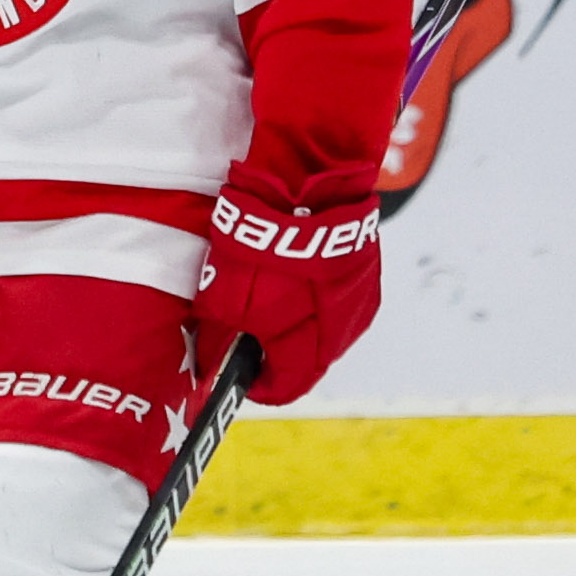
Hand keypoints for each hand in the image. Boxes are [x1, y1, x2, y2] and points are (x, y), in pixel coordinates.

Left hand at [193, 161, 381, 405]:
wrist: (308, 188)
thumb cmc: (262, 246)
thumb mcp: (222, 295)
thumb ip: (216, 336)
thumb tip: (207, 359)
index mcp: (309, 348)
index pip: (286, 387)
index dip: (259, 384)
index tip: (240, 375)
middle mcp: (341, 335)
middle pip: (308, 362)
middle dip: (277, 352)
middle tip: (248, 333)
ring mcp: (359, 305)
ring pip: (327, 332)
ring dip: (301, 325)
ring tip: (270, 297)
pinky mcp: (368, 276)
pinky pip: (339, 302)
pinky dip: (317, 298)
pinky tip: (295, 275)